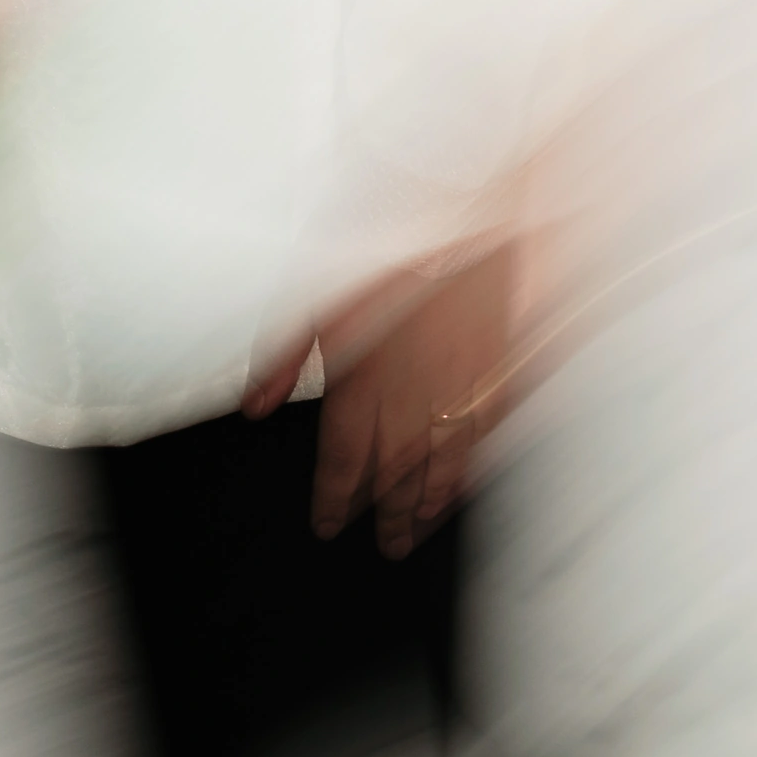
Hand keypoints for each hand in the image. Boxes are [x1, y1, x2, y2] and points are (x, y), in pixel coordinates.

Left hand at [246, 242, 519, 559]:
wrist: (470, 210)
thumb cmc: (393, 241)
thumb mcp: (315, 286)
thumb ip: (281, 351)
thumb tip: (256, 403)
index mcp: (364, 372)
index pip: (343, 455)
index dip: (333, 495)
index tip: (327, 522)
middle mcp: (413, 389)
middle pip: (395, 469)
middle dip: (385, 513)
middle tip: (382, 545)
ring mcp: (462, 383)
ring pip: (443, 461)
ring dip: (428, 503)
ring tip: (417, 530)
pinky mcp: (500, 369)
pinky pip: (485, 433)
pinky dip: (472, 465)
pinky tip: (465, 480)